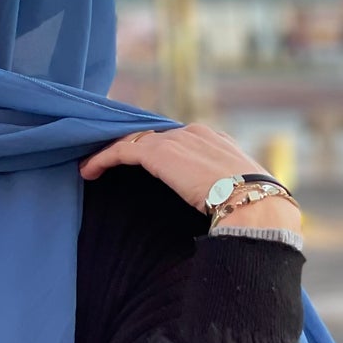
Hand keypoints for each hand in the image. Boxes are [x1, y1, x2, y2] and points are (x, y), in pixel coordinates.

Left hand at [79, 122, 298, 221]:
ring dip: (110, 153)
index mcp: (215, 141)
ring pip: (134, 140)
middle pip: (152, 136)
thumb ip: (220, 188)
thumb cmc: (252, 209)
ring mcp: (178, 140)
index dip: (152, 149)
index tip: (136, 162)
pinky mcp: (161, 153)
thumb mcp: (236, 191)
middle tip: (107, 162)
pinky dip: (103, 158)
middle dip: (129, 147)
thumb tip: (214, 205)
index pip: (176, 139)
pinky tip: (89, 171)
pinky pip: (123, 150)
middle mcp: (195, 133)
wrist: (254, 206)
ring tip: (91, 167)